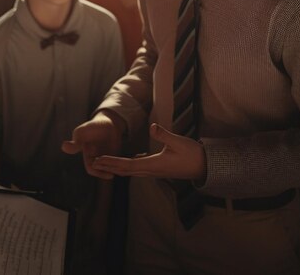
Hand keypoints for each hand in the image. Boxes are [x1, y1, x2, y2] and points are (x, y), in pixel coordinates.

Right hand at [61, 111, 124, 178]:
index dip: (97, 170)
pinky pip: (118, 166)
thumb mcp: (83, 132)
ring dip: (115, 170)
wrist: (109, 122)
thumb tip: (63, 147)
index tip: (106, 169)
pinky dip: (121, 167)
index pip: (91, 168)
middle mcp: (96, 159)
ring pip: (110, 170)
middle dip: (108, 171)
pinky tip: (126, 166)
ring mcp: (106, 158)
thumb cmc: (93, 126)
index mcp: (87, 156)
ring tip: (121, 169)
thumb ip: (76, 142)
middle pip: (102, 171)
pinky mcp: (115, 157)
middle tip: (115, 171)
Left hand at [91, 123, 205, 180]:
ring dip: (117, 167)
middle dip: (109, 166)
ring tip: (105, 162)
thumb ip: (164, 135)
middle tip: (94, 163)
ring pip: (132, 170)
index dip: (112, 162)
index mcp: (153, 165)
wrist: (205, 167)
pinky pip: (140, 168)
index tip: (99, 160)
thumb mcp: (178, 142)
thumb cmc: (192, 154)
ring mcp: (155, 171)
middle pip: (126, 170)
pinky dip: (130, 165)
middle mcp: (151, 171)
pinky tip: (128, 161)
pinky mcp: (159, 169)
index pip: (128, 165)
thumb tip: (152, 126)